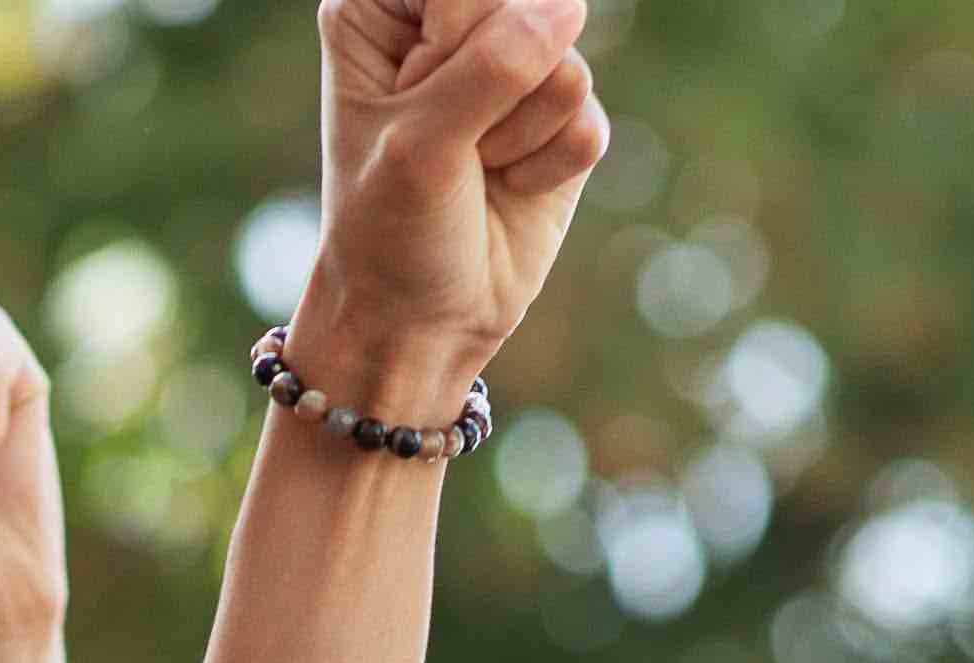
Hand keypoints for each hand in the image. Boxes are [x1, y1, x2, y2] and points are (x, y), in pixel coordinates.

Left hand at [298, 0, 614, 415]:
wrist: (420, 321)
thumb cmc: (390, 229)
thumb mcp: (423, 144)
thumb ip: (494, 66)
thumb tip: (571, 7)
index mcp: (385, 9)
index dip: (451, 39)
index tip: (413, 94)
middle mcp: (452, 25)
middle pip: (524, 9)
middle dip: (493, 90)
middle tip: (449, 143)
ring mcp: (515, 67)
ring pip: (566, 63)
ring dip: (518, 136)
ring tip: (476, 171)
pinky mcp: (562, 116)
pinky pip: (587, 117)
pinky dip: (549, 168)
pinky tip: (509, 188)